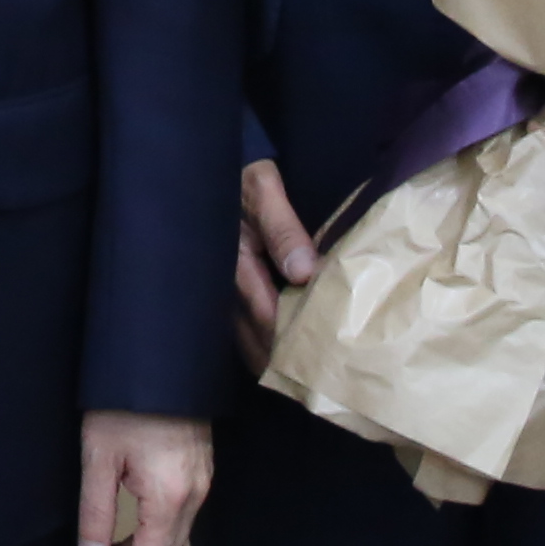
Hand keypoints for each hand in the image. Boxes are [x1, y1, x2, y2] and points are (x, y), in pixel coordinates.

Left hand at [79, 410, 211, 545]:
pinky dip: (156, 533)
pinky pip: (182, 516)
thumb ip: (96, 514)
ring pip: (176, 537)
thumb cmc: (123, 404)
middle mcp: (195, 495)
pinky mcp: (201, 468)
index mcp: (170, 497)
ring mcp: (203, 481)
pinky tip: (130, 530)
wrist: (160, 356)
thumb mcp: (98, 459)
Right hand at [233, 157, 322, 367]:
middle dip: (285, 358)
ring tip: (306, 374)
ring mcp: (225, 290)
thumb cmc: (243, 178)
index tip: (325, 355)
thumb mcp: (263, 191)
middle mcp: (228, 285)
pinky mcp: (231, 288)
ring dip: (275, 355)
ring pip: (248, 338)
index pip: (267, 317)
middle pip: (256, 338)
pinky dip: (264, 343)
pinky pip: (244, 328)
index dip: (294, 339)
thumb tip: (303, 273)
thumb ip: (283, 230)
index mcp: (237, 264)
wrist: (219, 169)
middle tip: (320, 376)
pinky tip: (284, 354)